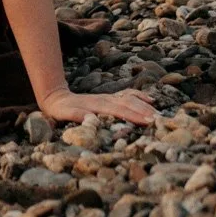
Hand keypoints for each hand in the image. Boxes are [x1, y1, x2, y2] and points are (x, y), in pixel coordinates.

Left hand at [38, 85, 158, 125]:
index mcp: (96, 106)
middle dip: (144, 112)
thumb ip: (76, 115)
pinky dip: (139, 96)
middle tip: (159, 121)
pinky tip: (150, 100)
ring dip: (145, 106)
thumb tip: (89, 118)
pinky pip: (127, 95)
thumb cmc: (60, 110)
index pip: (118, 111)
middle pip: (128, 104)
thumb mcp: (64, 113)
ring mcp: (108, 98)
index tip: (147, 121)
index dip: (133, 116)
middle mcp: (105, 100)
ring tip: (159, 115)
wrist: (56, 98)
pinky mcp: (109, 98)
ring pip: (130, 99)